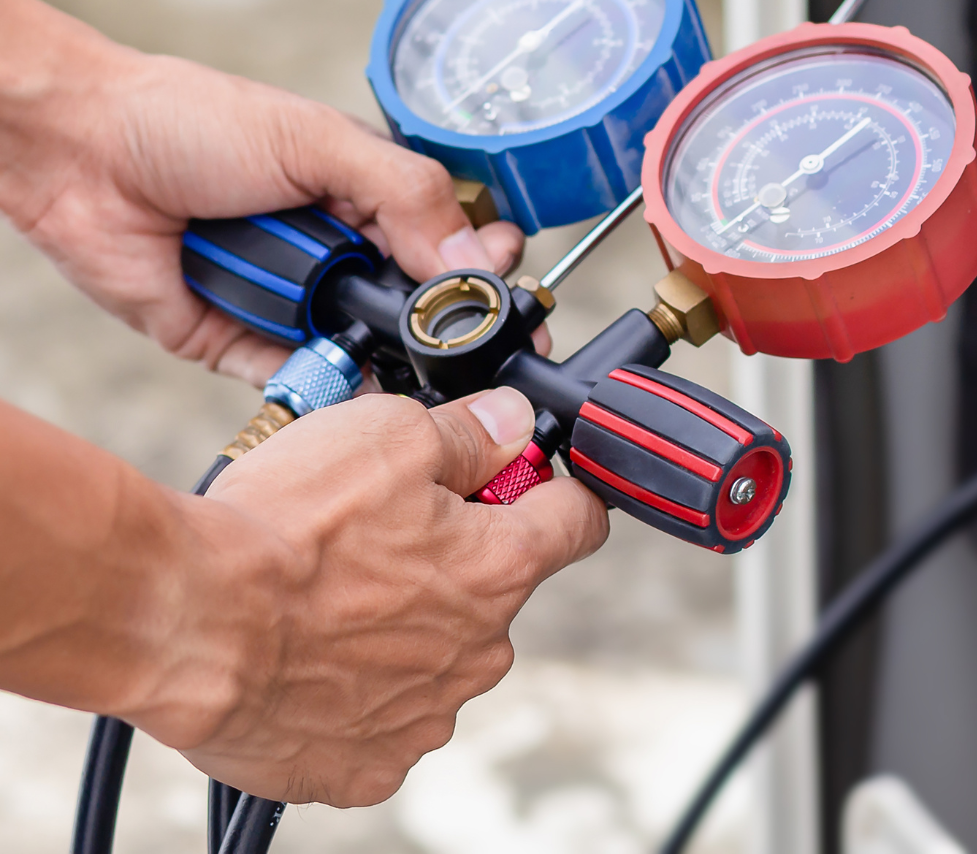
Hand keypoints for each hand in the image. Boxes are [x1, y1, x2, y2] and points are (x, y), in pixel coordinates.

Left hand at [0, 0, 525, 385]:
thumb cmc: (189, 121)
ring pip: (367, 350)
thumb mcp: (318, 141)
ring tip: (416, 366)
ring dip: (388, 360)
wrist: (78, 153)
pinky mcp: (242, 344)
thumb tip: (478, 255)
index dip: (486, 270)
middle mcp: (339, 252)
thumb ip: (406, 194)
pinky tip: (355, 387)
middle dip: (445, 327)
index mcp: (370, 195)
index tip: (512, 294)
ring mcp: (294, 301)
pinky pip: (301, 380)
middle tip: (473, 342)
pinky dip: (326, 386)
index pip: (454, 241)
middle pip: (419, 307)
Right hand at [126, 387, 608, 805]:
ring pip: (434, 657)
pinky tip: (304, 659)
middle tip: (375, 534)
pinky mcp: (366, 767)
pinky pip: (379, 722)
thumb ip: (469, 431)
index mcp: (501, 567)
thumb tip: (513, 422)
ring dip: (397, 628)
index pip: (578, 521)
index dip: (551, 490)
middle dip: (451, 559)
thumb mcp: (389, 434)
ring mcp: (426, 716)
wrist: (185, 623)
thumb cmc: (284, 530)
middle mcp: (481, 650)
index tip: (521, 478)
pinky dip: (350, 693)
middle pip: (494, 590)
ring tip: (322, 598)